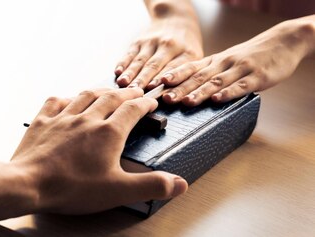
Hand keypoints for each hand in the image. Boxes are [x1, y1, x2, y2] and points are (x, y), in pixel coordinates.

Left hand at [11, 88, 187, 213]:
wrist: (28, 183)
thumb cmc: (71, 188)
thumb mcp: (117, 191)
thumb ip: (150, 185)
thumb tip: (178, 183)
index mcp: (108, 133)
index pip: (133, 109)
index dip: (145, 104)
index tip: (151, 101)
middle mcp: (86, 118)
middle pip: (111, 97)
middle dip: (126, 93)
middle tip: (134, 92)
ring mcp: (62, 118)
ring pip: (85, 95)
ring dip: (100, 91)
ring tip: (108, 91)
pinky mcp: (41, 122)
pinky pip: (56, 102)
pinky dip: (66, 98)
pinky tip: (68, 100)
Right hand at [115, 16, 202, 89]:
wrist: (176, 20)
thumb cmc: (186, 47)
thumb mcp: (194, 58)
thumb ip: (185, 75)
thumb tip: (172, 96)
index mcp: (186, 52)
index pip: (173, 67)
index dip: (163, 78)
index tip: (155, 89)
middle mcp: (168, 45)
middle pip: (154, 65)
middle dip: (144, 79)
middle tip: (136, 91)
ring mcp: (152, 42)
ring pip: (140, 60)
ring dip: (131, 73)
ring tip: (123, 84)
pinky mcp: (139, 41)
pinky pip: (130, 54)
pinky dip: (123, 63)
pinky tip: (117, 72)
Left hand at [160, 19, 314, 105]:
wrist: (282, 42)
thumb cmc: (250, 56)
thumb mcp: (225, 61)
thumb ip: (208, 74)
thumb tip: (184, 90)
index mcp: (214, 61)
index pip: (189, 68)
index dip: (173, 76)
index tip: (157, 84)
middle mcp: (223, 63)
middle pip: (198, 77)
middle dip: (180, 88)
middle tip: (165, 98)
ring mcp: (240, 69)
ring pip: (216, 82)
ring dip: (199, 92)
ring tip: (185, 101)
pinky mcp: (257, 77)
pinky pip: (240, 86)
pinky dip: (227, 93)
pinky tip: (217, 100)